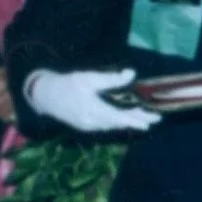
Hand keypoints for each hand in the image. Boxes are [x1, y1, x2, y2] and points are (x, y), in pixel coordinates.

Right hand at [23, 68, 160, 133]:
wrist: (45, 96)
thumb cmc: (68, 84)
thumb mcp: (89, 78)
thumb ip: (111, 79)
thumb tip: (131, 74)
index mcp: (93, 110)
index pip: (119, 118)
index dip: (136, 120)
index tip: (150, 122)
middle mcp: (92, 122)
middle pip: (120, 123)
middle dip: (138, 121)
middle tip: (156, 119)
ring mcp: (88, 127)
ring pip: (113, 125)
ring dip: (129, 121)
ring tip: (146, 117)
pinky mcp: (86, 127)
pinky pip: (106, 125)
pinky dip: (118, 121)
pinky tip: (128, 118)